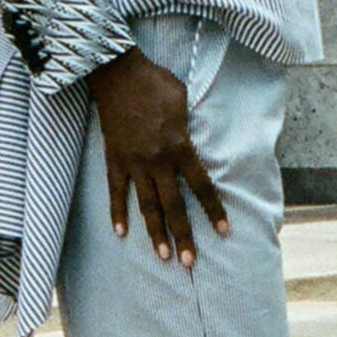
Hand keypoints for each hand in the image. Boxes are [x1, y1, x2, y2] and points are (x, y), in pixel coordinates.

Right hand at [89, 46, 227, 265]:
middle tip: (190, 262)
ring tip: (163, 257)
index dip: (213, 210)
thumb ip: (188, 128)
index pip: (201, 186)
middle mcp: (157, 161)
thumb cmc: (155, 82)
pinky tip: (121, 233)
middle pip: (174, 206)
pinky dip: (117, 212)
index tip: (223, 231)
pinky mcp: (114, 159)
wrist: (117, 73)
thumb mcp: (183, 100)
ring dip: (155, 233)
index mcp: (179, 147)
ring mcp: (133, 163)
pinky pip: (115, 191)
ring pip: (146, 206)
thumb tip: (190, 143)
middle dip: (183, 235)